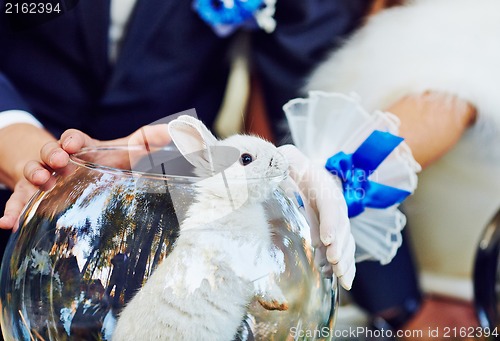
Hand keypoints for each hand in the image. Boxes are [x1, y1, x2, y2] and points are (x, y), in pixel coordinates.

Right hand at [0, 125, 169, 230]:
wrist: (75, 173)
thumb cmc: (103, 162)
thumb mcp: (123, 153)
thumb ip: (145, 143)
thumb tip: (169, 132)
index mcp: (80, 148)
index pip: (73, 139)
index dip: (72, 140)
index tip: (72, 144)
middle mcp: (59, 160)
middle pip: (50, 152)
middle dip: (51, 154)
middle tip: (58, 160)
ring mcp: (44, 178)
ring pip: (32, 172)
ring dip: (34, 174)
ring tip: (39, 182)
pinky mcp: (33, 197)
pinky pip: (20, 203)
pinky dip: (12, 211)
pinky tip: (6, 223)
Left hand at [278, 145, 355, 289]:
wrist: (299, 169)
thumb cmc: (288, 163)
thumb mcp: (285, 158)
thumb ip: (280, 161)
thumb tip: (273, 166)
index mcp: (322, 183)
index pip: (330, 203)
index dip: (331, 222)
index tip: (326, 240)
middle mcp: (334, 201)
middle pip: (342, 225)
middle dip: (340, 246)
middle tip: (335, 263)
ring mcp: (335, 216)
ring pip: (346, 239)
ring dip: (345, 259)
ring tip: (341, 277)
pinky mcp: (332, 229)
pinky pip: (341, 247)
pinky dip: (343, 263)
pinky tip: (340, 278)